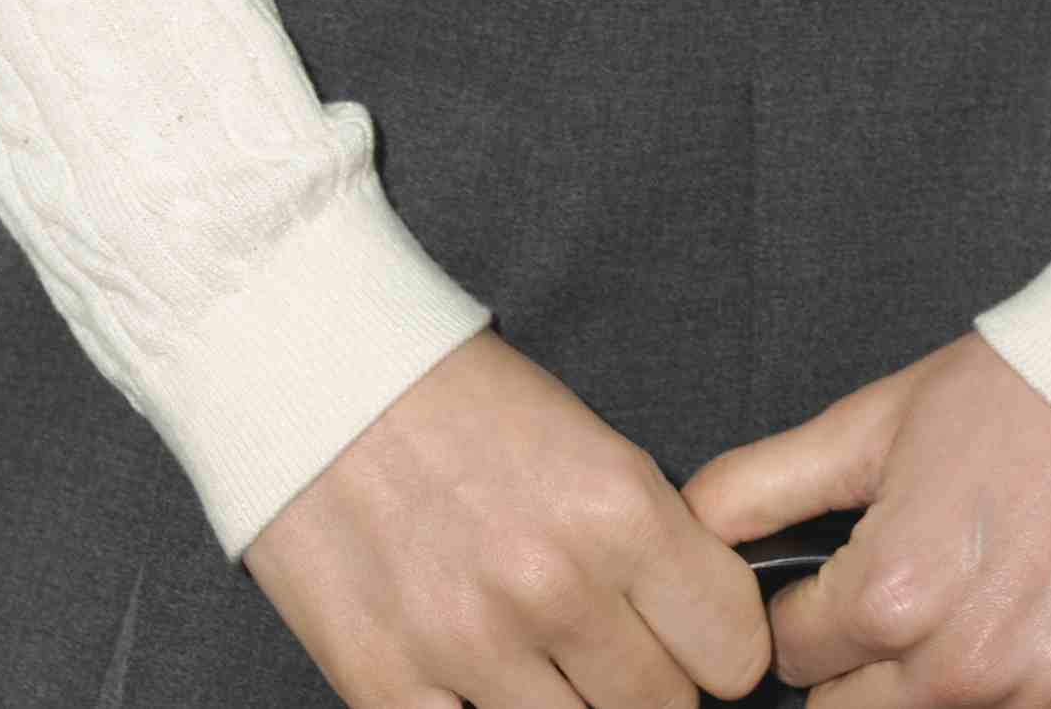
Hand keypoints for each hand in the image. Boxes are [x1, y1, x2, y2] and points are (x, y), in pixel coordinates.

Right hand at [243, 325, 776, 705]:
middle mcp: (553, 586)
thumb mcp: (590, 443)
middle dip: (646, 683)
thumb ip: (651, 541)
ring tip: (538, 652)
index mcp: (618, 509)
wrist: (317, 375)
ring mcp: (468, 646)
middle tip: (609, 644)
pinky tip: (475, 676)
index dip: (718, 647)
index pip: (732, 650)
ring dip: (567, 705)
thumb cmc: (462, 403)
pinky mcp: (387, 687)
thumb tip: (705, 630)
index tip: (693, 637)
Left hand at [680, 330, 1050, 704]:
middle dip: (859, 670)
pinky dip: (1025, 698)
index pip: (791, 659)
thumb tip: (688, 524)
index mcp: (893, 595)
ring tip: (974, 607)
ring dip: (937, 690)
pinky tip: (1038, 631)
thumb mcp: (881, 419)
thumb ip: (766, 483)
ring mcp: (1047, 700)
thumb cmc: (1027, 387)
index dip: (809, 614)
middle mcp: (963, 668)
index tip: (840, 583)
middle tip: (904, 603)